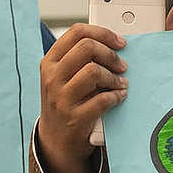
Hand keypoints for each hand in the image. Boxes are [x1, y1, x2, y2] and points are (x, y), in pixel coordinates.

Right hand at [38, 23, 127, 172]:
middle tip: (122, 65)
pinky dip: (116, 96)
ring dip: (114, 77)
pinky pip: (102, 99)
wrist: (55, 140)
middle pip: (87, 47)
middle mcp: (52, 77)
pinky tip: (119, 96)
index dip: (102, 33)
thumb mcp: (63, 77)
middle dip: (111, 54)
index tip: (119, 41)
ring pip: (94, 71)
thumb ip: (80, 59)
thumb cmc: (66, 101)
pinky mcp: (74, 117)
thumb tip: (114, 44)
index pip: (76, 32)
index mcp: (50, 61)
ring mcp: (61, 98)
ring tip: (121, 83)